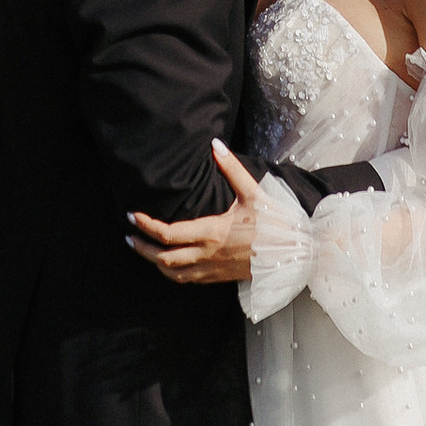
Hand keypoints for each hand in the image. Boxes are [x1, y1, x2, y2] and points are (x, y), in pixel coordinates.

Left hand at [127, 140, 263, 286]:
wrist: (297, 254)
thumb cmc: (277, 223)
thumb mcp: (253, 192)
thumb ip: (231, 168)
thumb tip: (215, 145)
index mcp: (213, 232)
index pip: (169, 233)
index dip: (146, 225)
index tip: (133, 215)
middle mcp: (209, 254)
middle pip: (163, 258)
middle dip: (141, 248)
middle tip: (128, 235)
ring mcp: (214, 269)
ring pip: (174, 273)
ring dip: (154, 262)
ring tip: (142, 249)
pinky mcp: (221, 277)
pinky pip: (189, 280)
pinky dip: (172, 273)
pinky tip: (168, 264)